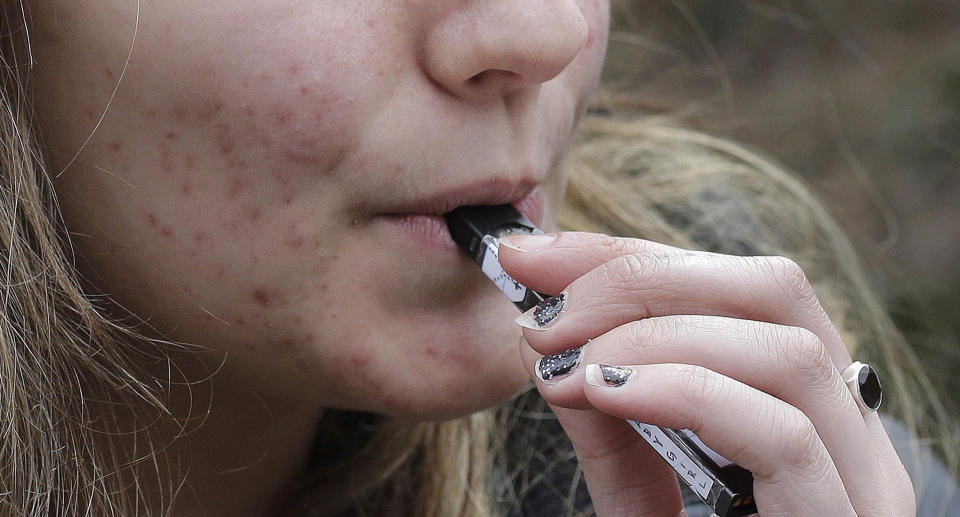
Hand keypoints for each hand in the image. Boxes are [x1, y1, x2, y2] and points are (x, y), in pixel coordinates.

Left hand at [498, 231, 914, 515]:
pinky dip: (686, 391)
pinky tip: (609, 392)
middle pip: (773, 290)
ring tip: (566, 361)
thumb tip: (555, 344)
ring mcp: (861, 485)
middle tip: (542, 308)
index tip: (531, 257)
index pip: (730, 285)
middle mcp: (847, 434)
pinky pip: (786, 434)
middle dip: (640, 276)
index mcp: (799, 408)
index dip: (626, 254)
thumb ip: (612, 425)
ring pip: (787, 348)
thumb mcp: (640, 499)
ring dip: (654, 331)